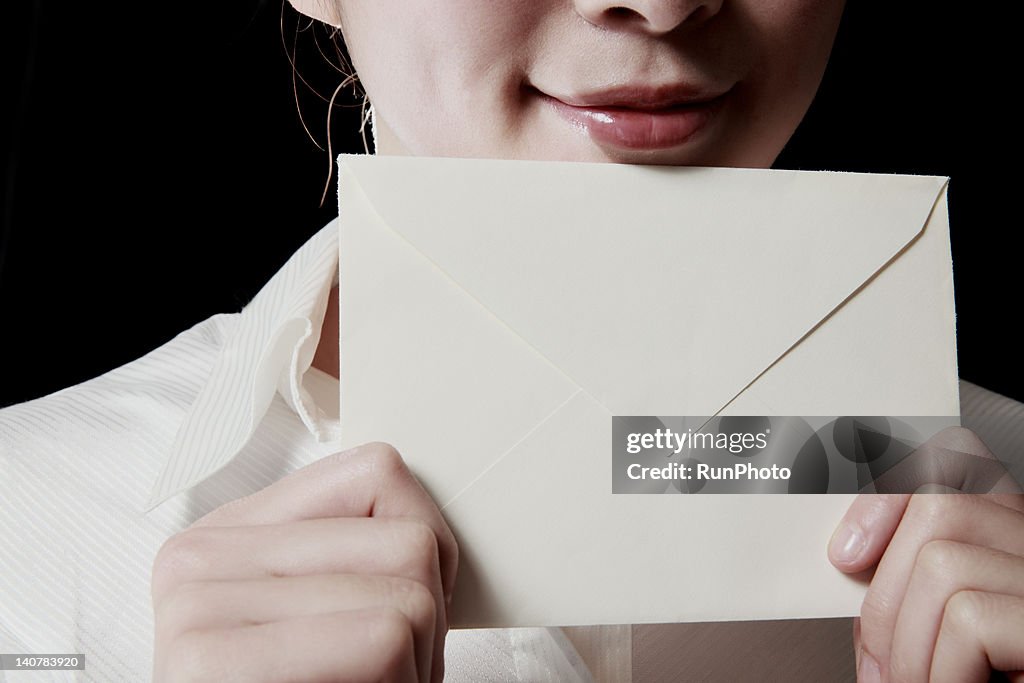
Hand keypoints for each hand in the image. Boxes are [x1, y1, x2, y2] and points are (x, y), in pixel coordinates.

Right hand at [151, 442, 457, 682]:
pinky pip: (382, 636)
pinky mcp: (208, 660)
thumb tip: (429, 523)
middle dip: (425, 622)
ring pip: (410, 594)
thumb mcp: (337, 609)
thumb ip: (357, 549)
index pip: (381, 473)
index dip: (424, 550)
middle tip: (379, 672)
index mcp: (232, 532)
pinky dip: (398, 682)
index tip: (398, 608)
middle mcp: (200, 554)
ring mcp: (195, 602)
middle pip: (410, 542)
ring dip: (414, 662)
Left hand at [828, 427, 1023, 681]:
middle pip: (938, 508)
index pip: (951, 454)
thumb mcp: (924, 627)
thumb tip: (848, 554)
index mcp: (1006, 534)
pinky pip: (969, 616)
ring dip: (908, 643)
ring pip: (943, 562)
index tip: (845, 554)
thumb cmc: (973, 674)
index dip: (887, 490)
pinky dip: (941, 667)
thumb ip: (894, 586)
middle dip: (885, 594)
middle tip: (881, 664)